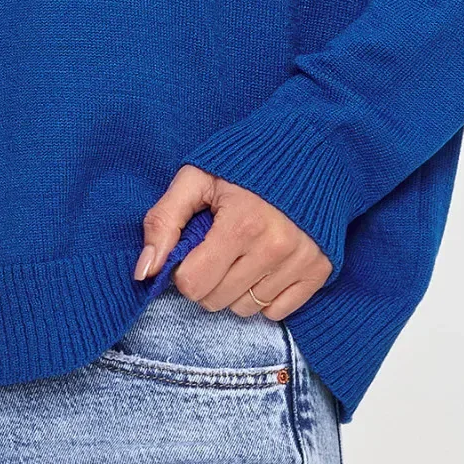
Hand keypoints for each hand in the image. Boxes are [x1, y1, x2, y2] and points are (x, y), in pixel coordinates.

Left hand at [135, 164, 333, 317]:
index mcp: (241, 223)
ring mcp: (300, 261)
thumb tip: (144, 272)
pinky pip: (277, 312)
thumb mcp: (195, 178)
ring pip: (245, 309)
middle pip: (216, 301)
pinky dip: (265, 296)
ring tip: (242, 253)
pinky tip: (264, 265)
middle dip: (207, 280)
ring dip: (235, 289)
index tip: (194, 248)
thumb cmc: (243, 165)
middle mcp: (274, 247)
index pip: (193, 283)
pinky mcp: (319, 270)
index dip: (184, 269)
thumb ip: (163, 221)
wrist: (307, 151)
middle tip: (217, 249)